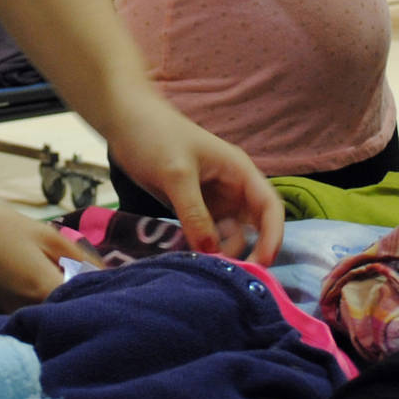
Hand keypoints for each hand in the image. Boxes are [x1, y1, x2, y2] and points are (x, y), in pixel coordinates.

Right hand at [0, 190, 104, 319]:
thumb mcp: (42, 232)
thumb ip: (79, 257)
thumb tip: (110, 279)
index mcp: (44, 294)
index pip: (91, 311)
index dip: (108, 302)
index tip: (122, 291)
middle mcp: (26, 318)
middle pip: (70, 324)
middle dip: (88, 311)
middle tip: (100, 292)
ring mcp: (6, 324)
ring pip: (48, 327)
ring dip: (63, 315)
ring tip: (73, 292)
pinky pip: (26, 324)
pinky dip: (38, 315)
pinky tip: (40, 296)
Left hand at [104, 97, 284, 263]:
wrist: (125, 122)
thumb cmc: (156, 136)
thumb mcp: (177, 174)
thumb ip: (195, 214)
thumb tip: (212, 254)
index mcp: (239, 171)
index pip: (270, 207)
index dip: (272, 236)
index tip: (263, 264)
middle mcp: (232, 188)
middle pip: (255, 226)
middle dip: (250, 251)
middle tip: (232, 276)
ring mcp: (213, 200)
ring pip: (230, 235)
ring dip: (224, 253)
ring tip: (207, 270)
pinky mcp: (193, 209)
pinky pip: (207, 235)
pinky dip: (204, 249)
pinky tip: (193, 260)